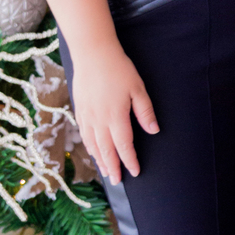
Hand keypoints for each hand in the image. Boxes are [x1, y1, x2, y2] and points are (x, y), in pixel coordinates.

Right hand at [69, 42, 158, 185]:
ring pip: (93, 145)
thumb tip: (154, 130)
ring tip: (106, 172)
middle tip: (118, 181)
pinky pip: (84, 134)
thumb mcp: (138, 88)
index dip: (130, 161)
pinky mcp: (79, 109)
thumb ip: (145, 111)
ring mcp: (87, 116)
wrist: (92, 53)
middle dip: (113, 167)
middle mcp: (99, 120)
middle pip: (107, 150)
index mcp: (116, 116)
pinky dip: (89, 147)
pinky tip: (93, 151)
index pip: (124, 146)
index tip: (135, 172)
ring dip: (100, 160)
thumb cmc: (119, 69)